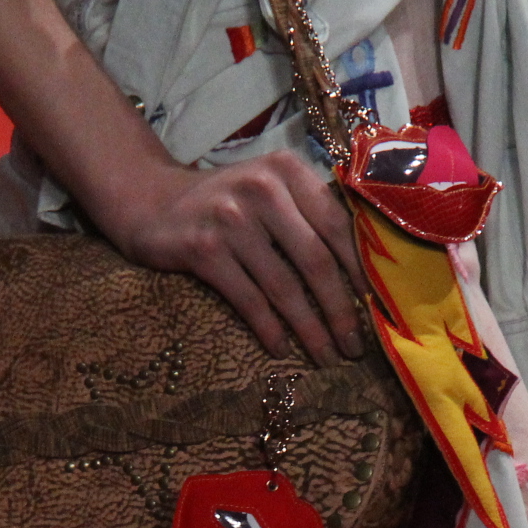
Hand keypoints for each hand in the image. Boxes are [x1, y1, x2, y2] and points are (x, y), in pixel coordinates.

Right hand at [98, 150, 369, 364]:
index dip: (361, 270)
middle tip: (355, 345)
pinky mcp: (203, 249)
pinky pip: (248, 300)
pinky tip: (282, 350)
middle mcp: (262, 189)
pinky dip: (269, 329)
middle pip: (316, 261)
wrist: (150, 200)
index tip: (377, 306)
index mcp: (288, 171)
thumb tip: (364, 269)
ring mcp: (231, 219)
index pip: (338, 225)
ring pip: (284, 287)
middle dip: (340, 310)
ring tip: (326, 356)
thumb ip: (309, 212)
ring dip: (309, 330)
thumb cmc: (224, 202)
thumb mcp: (269, 189)